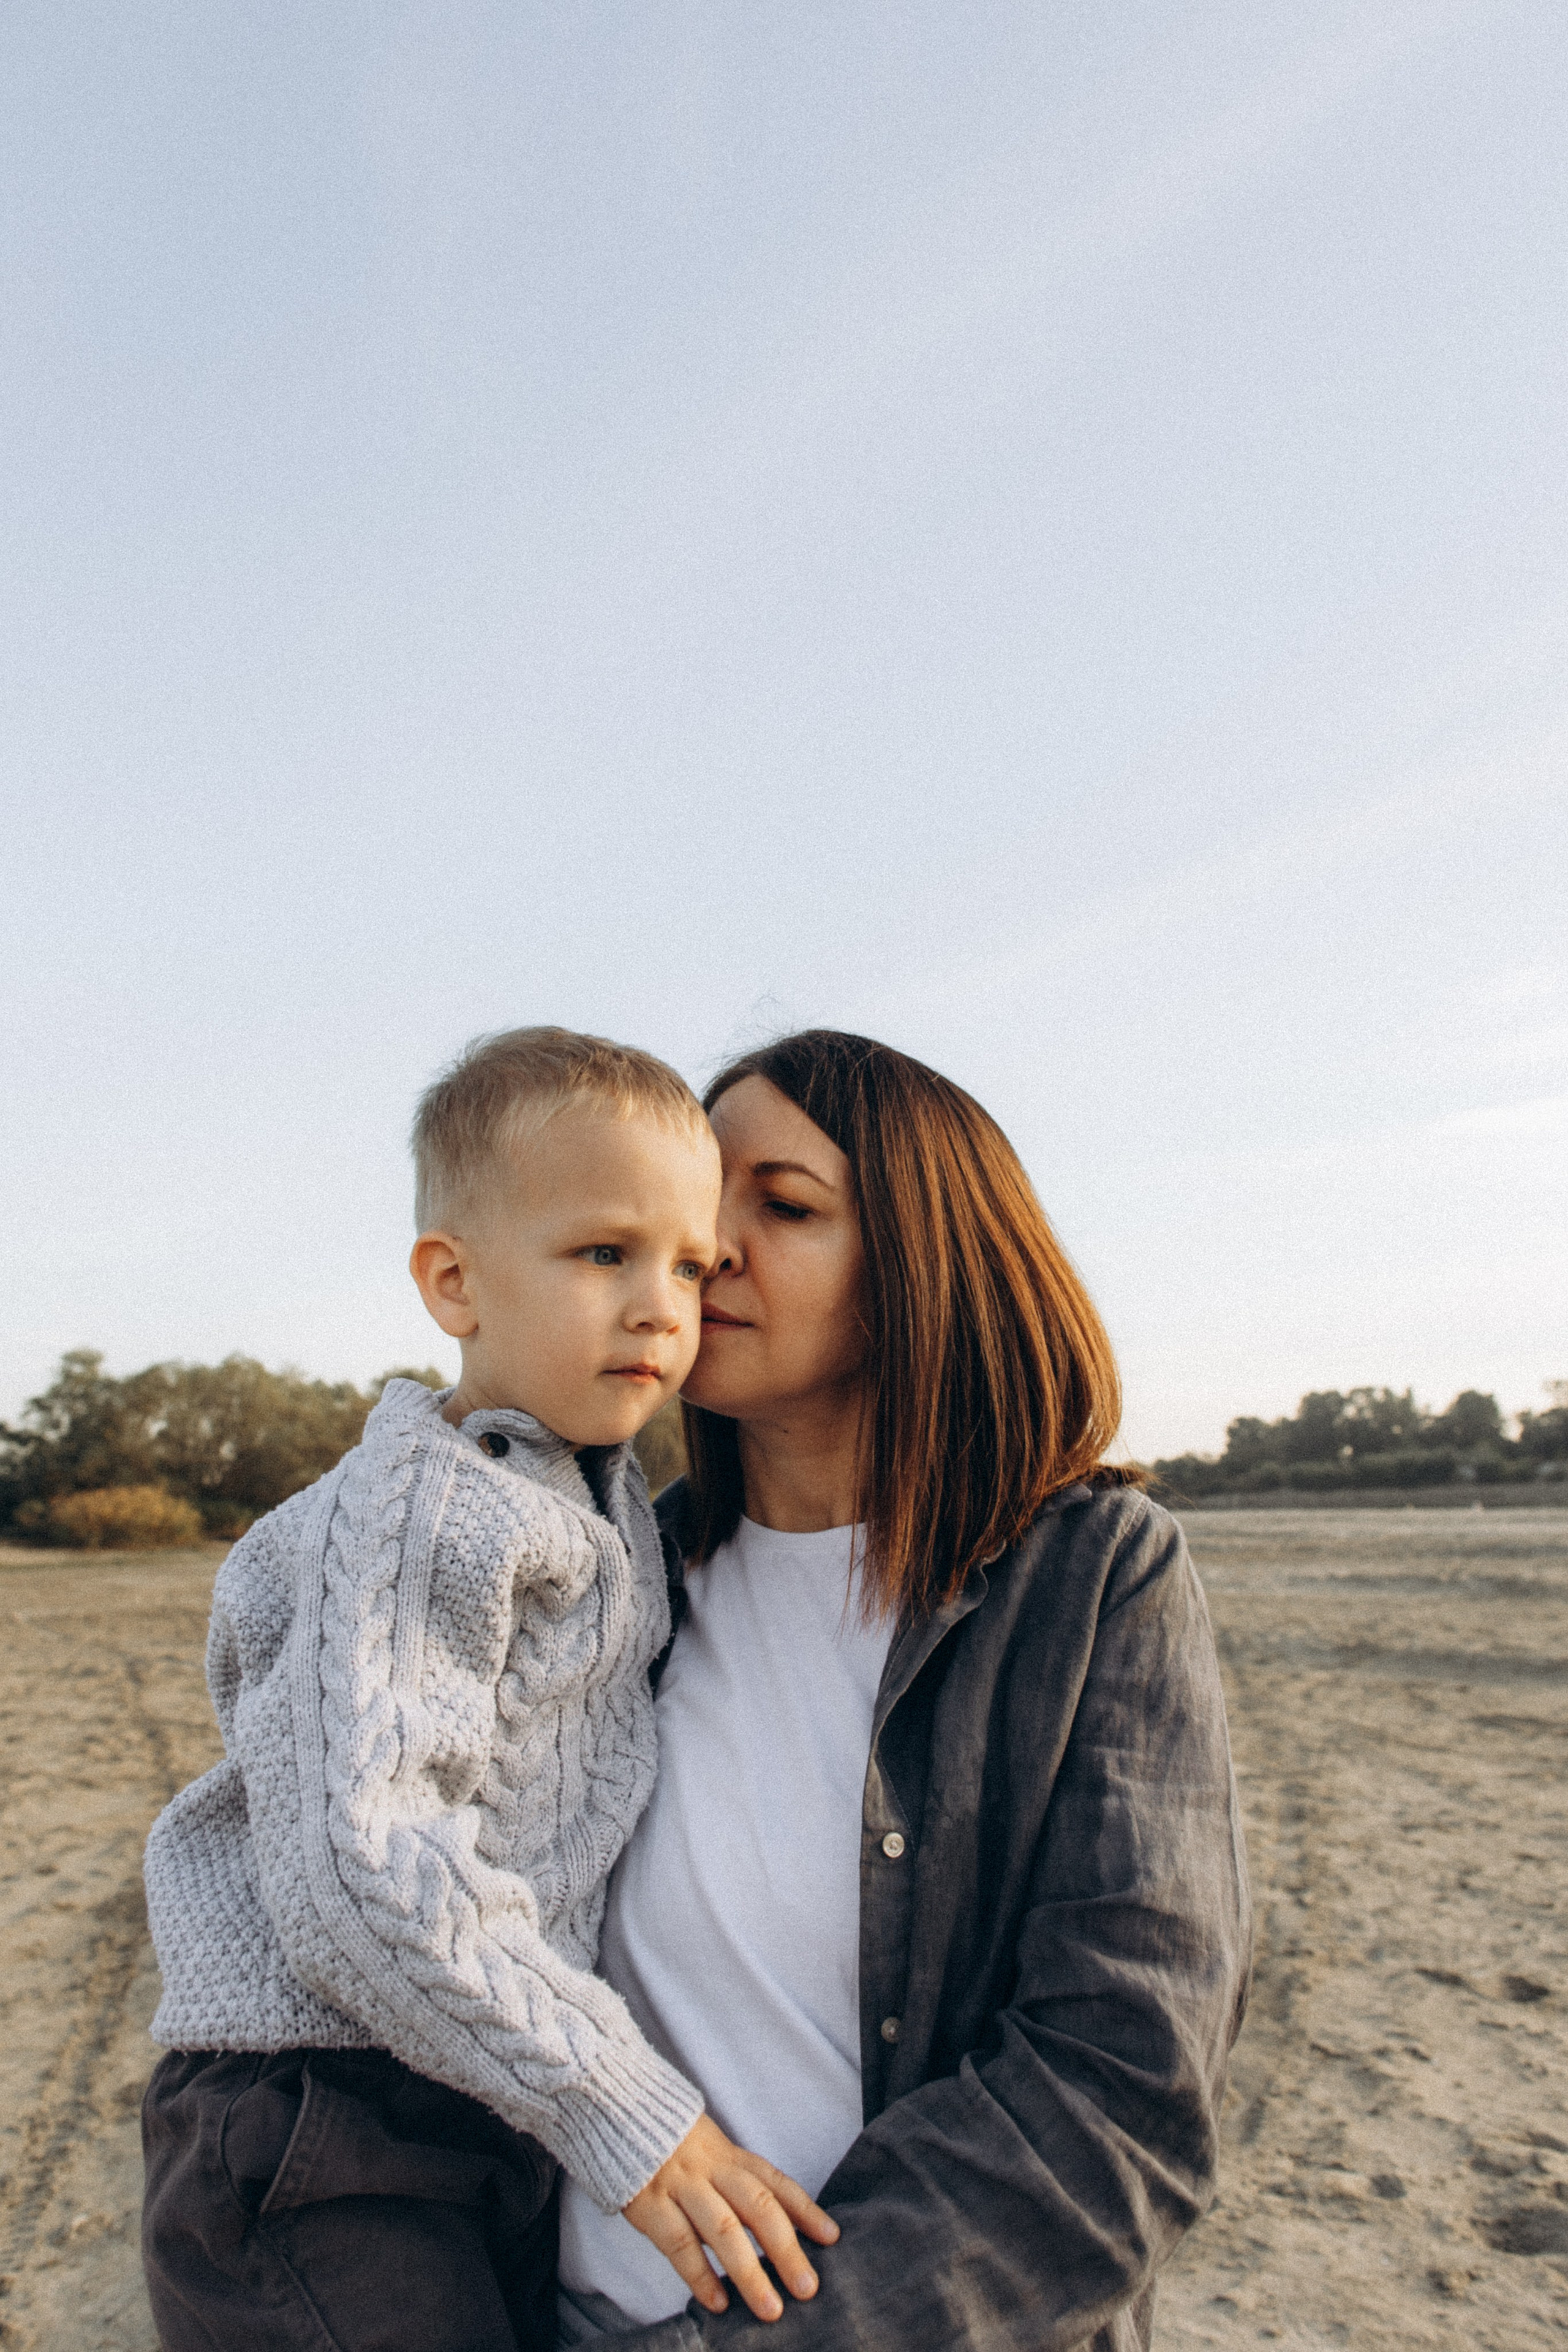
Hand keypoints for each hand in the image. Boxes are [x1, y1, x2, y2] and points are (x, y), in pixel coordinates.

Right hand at [622, 2113, 840, 2321]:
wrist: (615, 2108)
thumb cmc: (668, 2142)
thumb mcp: (708, 2150)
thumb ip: (734, 2181)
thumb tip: (773, 2226)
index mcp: (729, 2154)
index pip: (775, 2182)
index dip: (805, 2210)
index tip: (832, 2238)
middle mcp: (711, 2167)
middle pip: (757, 2207)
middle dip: (786, 2250)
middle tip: (808, 2288)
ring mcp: (681, 2184)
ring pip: (723, 2228)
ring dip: (750, 2271)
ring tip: (770, 2309)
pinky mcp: (649, 2203)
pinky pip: (678, 2242)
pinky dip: (700, 2274)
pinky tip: (717, 2303)